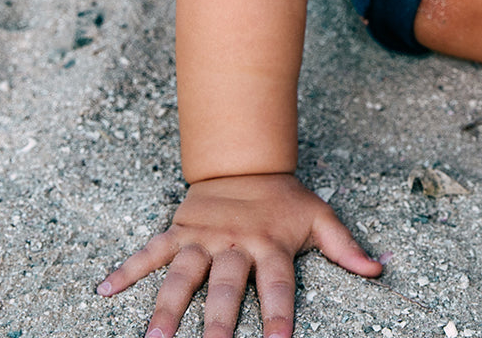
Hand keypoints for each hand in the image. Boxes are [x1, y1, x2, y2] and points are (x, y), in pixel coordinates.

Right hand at [97, 172, 380, 337]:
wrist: (248, 160)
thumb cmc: (285, 199)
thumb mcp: (320, 217)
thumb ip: (346, 248)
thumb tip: (379, 270)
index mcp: (270, 245)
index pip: (277, 285)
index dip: (279, 315)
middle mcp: (236, 244)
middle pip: (226, 288)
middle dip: (218, 322)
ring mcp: (204, 237)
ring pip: (183, 275)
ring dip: (167, 307)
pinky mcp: (179, 231)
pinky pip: (150, 251)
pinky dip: (126, 268)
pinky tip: (103, 288)